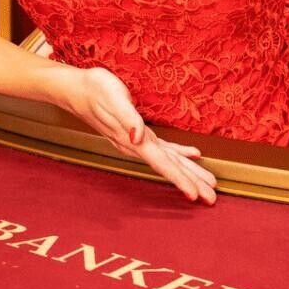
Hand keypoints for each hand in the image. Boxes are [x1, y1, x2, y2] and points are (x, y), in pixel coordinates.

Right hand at [63, 66, 217, 204]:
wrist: (77, 89)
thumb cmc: (94, 90)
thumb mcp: (112, 98)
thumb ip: (128, 118)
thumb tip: (138, 137)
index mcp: (133, 140)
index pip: (161, 164)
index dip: (179, 179)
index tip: (194, 195)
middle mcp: (137, 145)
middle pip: (169, 168)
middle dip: (191, 182)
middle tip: (212, 198)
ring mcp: (137, 141)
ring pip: (169, 161)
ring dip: (189, 173)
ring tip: (207, 184)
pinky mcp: (138, 132)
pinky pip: (163, 148)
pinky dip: (180, 154)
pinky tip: (193, 155)